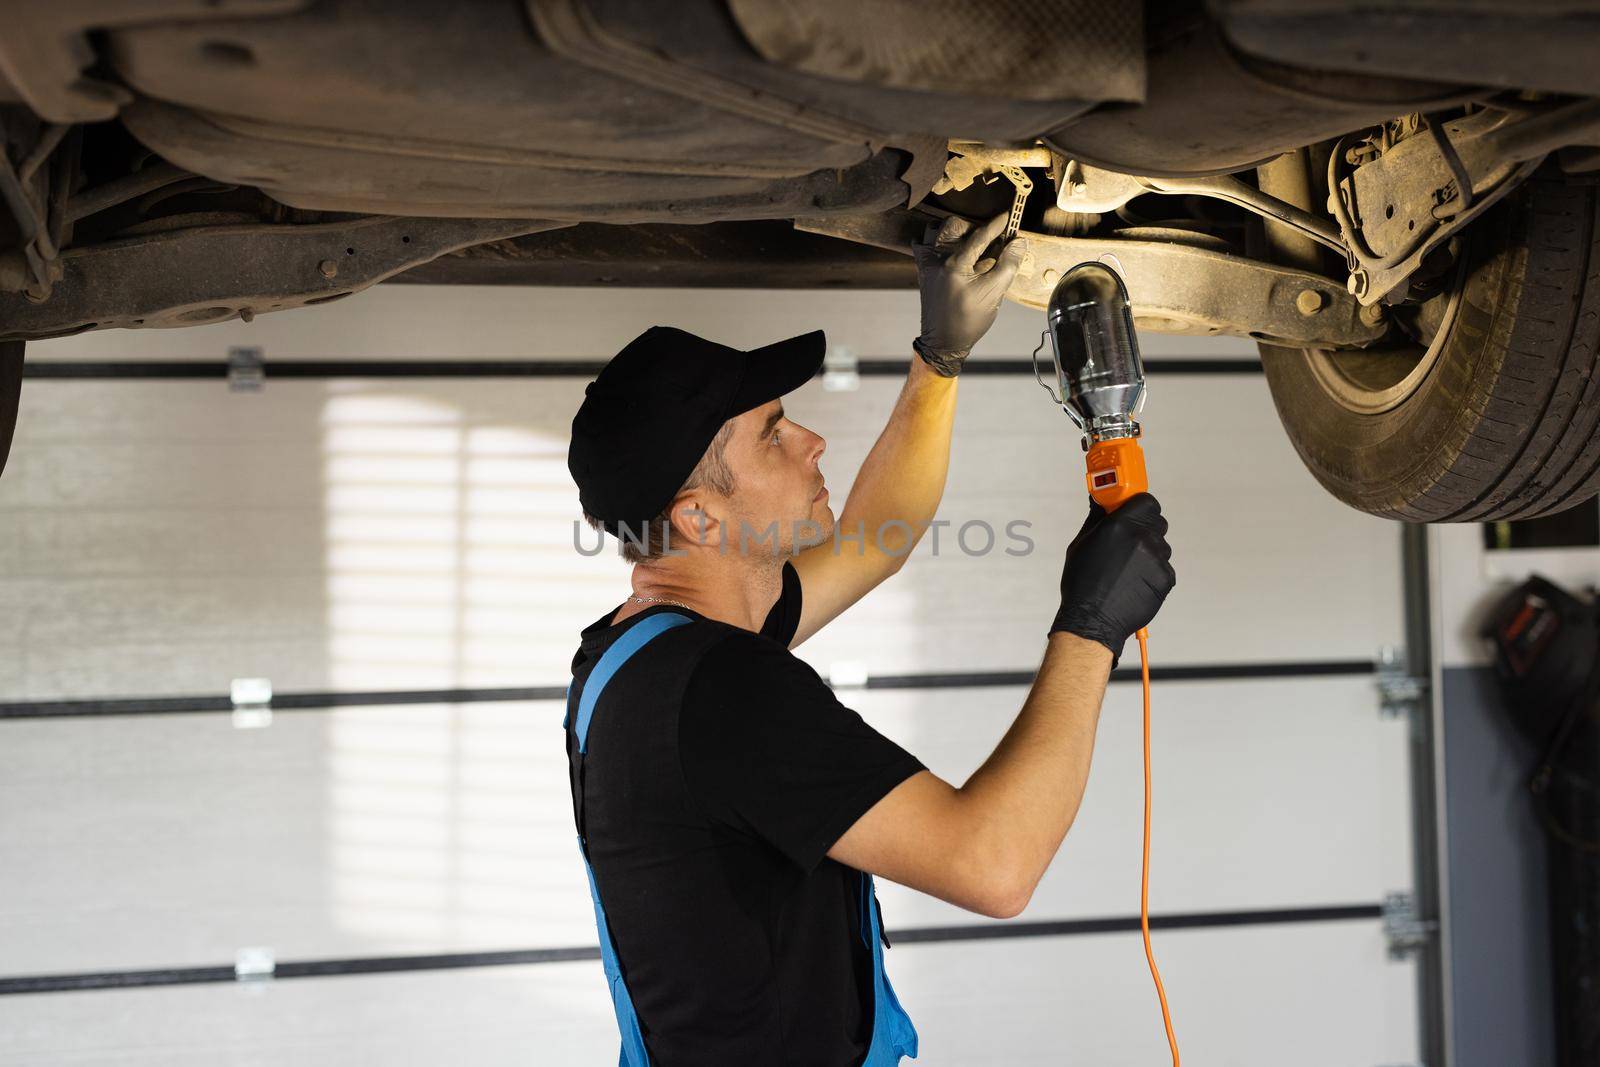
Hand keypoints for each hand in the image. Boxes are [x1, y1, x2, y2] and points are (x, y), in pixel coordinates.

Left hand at [912, 213, 1027, 375]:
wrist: (943, 342)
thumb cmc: (968, 320)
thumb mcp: (994, 293)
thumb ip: (1008, 264)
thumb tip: (1019, 242)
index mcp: (954, 264)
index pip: (979, 236)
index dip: (996, 225)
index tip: (1009, 216)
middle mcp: (937, 260)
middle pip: (953, 227)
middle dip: (973, 226)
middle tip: (990, 235)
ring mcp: (927, 265)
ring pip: (938, 234)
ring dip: (956, 233)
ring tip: (973, 242)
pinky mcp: (924, 272)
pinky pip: (928, 248)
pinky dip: (941, 245)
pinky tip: (956, 252)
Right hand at [1049, 494, 1175, 666]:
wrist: (1092, 620)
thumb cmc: (1082, 584)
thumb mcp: (1082, 544)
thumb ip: (1098, 518)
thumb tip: (1101, 500)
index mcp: (1120, 525)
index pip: (1146, 500)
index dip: (1140, 505)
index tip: (1133, 510)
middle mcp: (1141, 538)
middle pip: (1157, 521)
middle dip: (1145, 527)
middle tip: (1129, 541)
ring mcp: (1156, 559)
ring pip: (1161, 546)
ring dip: (1149, 552)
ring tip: (1127, 569)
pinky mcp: (1165, 579)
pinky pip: (1164, 568)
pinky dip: (1152, 572)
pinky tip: (1134, 582)